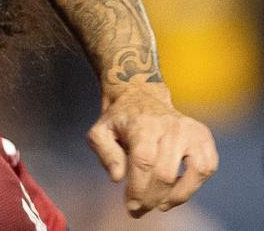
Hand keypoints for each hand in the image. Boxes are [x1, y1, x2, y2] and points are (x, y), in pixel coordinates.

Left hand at [88, 82, 217, 216]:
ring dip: (178, 196)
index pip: (143, 162)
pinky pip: (207, 167)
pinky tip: (176, 190)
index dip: (138, 189)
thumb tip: (117, 178)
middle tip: (140, 210)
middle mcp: (170, 126)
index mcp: (143, 125)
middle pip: (166, 172)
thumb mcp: (99, 132)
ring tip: (161, 205)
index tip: (131, 207)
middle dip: (152, 198)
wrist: (140, 96)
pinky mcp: (203, 135)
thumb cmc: (118, 120)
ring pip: (194, 172)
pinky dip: (195, 184)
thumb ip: (105, 154)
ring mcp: (190, 130)